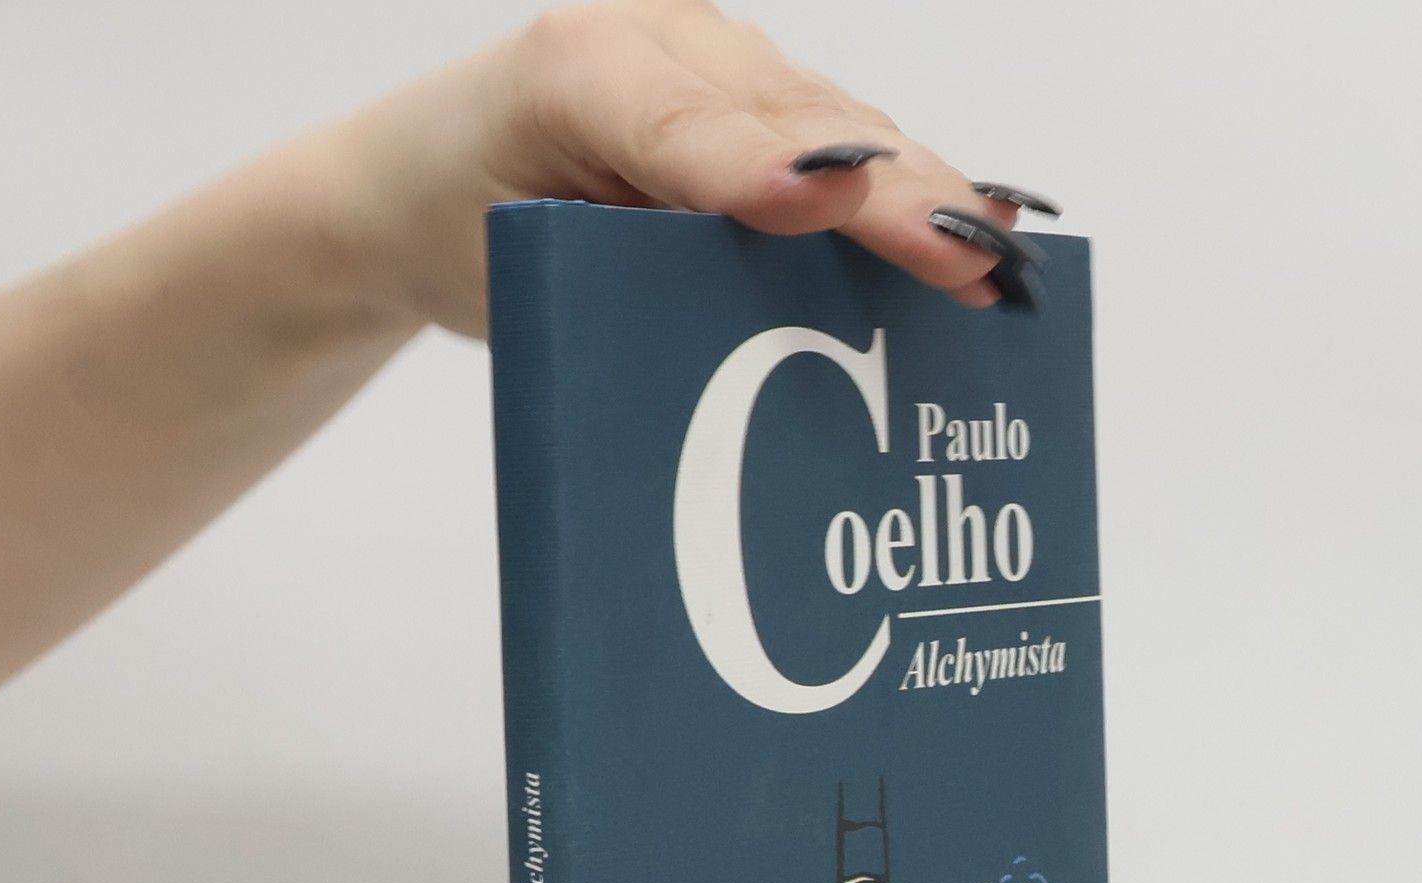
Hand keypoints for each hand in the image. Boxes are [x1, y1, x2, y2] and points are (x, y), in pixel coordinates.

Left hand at [313, 0, 1045, 334]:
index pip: (687, 128)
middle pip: (799, 119)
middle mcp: (665, 46)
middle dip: (892, 190)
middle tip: (968, 254)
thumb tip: (748, 298)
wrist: (421, 190)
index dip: (762, 169)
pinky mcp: (751, 105)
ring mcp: (718, 67)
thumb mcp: (513, 257)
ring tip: (1000, 253)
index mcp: (583, 71)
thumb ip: (612, 261)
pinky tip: (977, 223)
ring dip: (926, 191)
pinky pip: (841, 139)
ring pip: (842, 124)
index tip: (825, 201)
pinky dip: (909, 187)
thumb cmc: (461, 226)